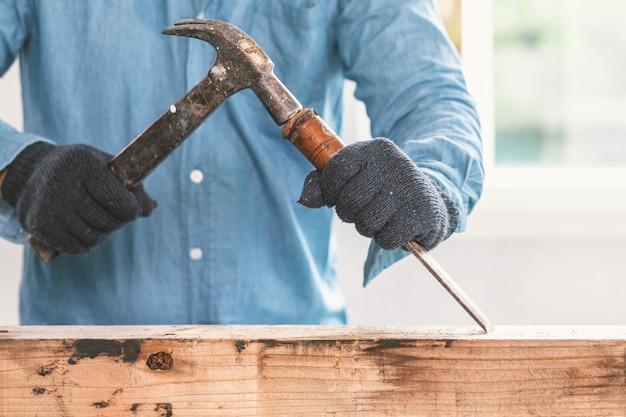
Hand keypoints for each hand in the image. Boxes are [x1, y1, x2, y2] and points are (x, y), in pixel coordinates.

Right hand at [2, 143, 155, 253]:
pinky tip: (84, 230)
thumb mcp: (109, 168)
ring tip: (98, 222)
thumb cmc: (83, 171)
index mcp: (83, 164)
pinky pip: (75, 248)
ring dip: (102, 234)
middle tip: (114, 215)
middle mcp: (62, 183)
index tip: (131, 209)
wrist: (34, 172)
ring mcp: (47, 205)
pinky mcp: (38, 225)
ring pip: (92, 237)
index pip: (118, 200)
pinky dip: (86, 244)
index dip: (131, 209)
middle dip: (117, 221)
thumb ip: (133, 188)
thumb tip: (151, 210)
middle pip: (107, 221)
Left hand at [299, 138, 456, 250]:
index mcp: (374, 149)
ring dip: (369, 228)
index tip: (337, 195)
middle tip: (364, 208)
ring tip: (382, 216)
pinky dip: (387, 239)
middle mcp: (394, 164)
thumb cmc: (381, 188)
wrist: (429, 199)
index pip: (335, 171)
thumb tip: (306, 199)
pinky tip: (397, 225)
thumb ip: (323, 185)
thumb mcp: (354, 175)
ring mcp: (410, 189)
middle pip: (348, 203)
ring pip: (366, 224)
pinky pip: (386, 239)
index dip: (330, 191)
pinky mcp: (423, 214)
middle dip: (350, 213)